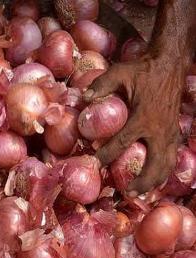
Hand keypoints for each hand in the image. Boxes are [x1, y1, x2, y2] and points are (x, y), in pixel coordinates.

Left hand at [84, 56, 183, 194]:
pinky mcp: (174, 132)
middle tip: (127, 193)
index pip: (122, 142)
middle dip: (142, 181)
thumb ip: (102, 85)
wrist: (170, 63)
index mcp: (143, 117)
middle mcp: (159, 129)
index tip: (95, 163)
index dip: (107, 154)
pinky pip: (171, 157)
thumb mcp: (120, 72)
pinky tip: (155, 180)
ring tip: (141, 194)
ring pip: (166, 164)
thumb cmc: (143, 70)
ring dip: (155, 181)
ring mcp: (169, 132)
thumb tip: (83, 98)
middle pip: (154, 164)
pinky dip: (163, 171)